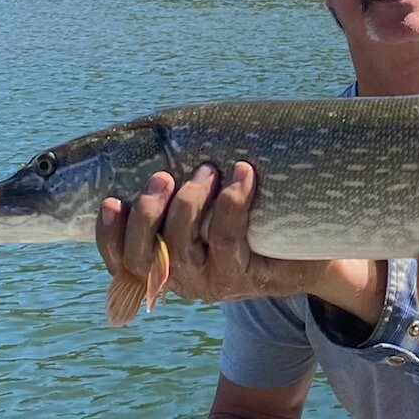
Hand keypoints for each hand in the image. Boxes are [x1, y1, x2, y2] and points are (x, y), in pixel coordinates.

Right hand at [95, 161, 327, 303]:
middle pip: (142, 257)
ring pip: (180, 247)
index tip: (109, 200)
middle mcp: (181, 280)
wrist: (310, 253)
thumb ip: (184, 189)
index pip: (121, 260)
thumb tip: (162, 135)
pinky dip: (231, 201)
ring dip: (189, 202)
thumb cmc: (253, 222)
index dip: (108, 235)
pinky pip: (227, 238)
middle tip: (162, 176)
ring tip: (207, 169)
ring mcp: (211, 283)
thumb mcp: (212, 211)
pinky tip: (242, 173)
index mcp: (164, 266)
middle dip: (146, 213)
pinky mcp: (243, 277)